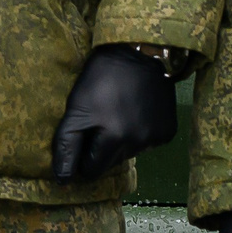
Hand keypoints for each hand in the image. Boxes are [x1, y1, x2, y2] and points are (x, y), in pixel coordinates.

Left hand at [51, 45, 178, 182]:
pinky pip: (148, 143)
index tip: (83, 137)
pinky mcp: (168, 131)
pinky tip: (136, 112)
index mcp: (115, 138)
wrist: (138, 52)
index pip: (92, 170)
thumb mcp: (76, 108)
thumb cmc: (100, 78)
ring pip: (130, 153)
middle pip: (112, 163)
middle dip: (102, 148)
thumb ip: (67, 146)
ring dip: (122, 140)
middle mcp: (139, 142)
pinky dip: (140, 133)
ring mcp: (157, 137)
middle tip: (100, 120)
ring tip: (118, 112)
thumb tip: (63, 180)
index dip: (83, 157)